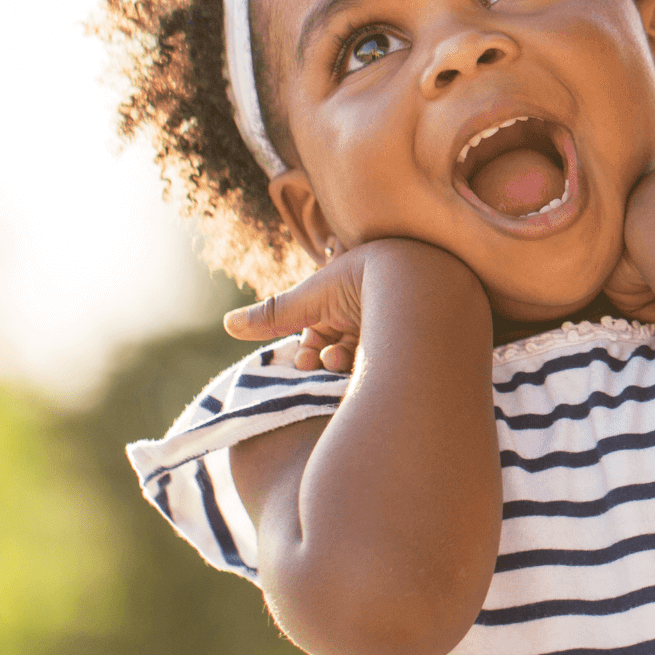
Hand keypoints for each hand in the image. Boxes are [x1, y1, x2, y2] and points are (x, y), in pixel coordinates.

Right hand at [223, 239, 435, 372]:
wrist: (421, 279)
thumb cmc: (364, 280)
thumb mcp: (311, 298)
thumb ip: (272, 314)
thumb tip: (227, 325)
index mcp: (353, 295)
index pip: (323, 333)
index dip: (311, 351)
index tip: (307, 364)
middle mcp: (378, 310)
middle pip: (345, 349)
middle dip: (331, 361)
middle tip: (330, 366)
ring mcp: (403, 327)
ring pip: (370, 359)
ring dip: (354, 367)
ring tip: (354, 367)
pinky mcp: (426, 344)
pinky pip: (398, 364)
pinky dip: (383, 372)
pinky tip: (380, 375)